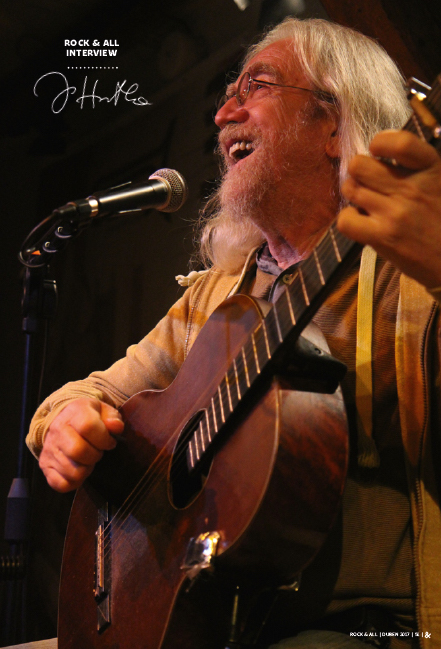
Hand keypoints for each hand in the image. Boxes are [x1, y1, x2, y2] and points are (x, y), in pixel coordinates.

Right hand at [39, 398, 124, 492]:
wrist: (61, 419)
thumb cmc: (87, 417)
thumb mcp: (103, 410)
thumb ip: (112, 417)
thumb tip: (116, 427)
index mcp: (74, 413)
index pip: (88, 427)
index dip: (104, 439)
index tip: (109, 442)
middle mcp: (58, 430)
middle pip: (78, 451)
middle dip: (95, 456)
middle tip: (98, 452)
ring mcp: (49, 448)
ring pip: (72, 471)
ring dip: (86, 470)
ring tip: (87, 460)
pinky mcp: (45, 464)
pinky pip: (60, 484)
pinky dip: (74, 482)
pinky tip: (79, 470)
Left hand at [337, 130, 440, 288]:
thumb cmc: (440, 219)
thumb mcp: (439, 183)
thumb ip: (415, 167)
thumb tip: (376, 156)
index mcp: (431, 169)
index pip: (400, 143)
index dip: (380, 143)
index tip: (377, 151)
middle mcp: (412, 188)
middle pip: (359, 165)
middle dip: (358, 172)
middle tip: (367, 183)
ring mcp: (395, 213)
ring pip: (350, 189)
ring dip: (352, 194)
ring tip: (365, 203)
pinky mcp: (382, 237)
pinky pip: (345, 219)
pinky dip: (348, 219)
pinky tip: (361, 222)